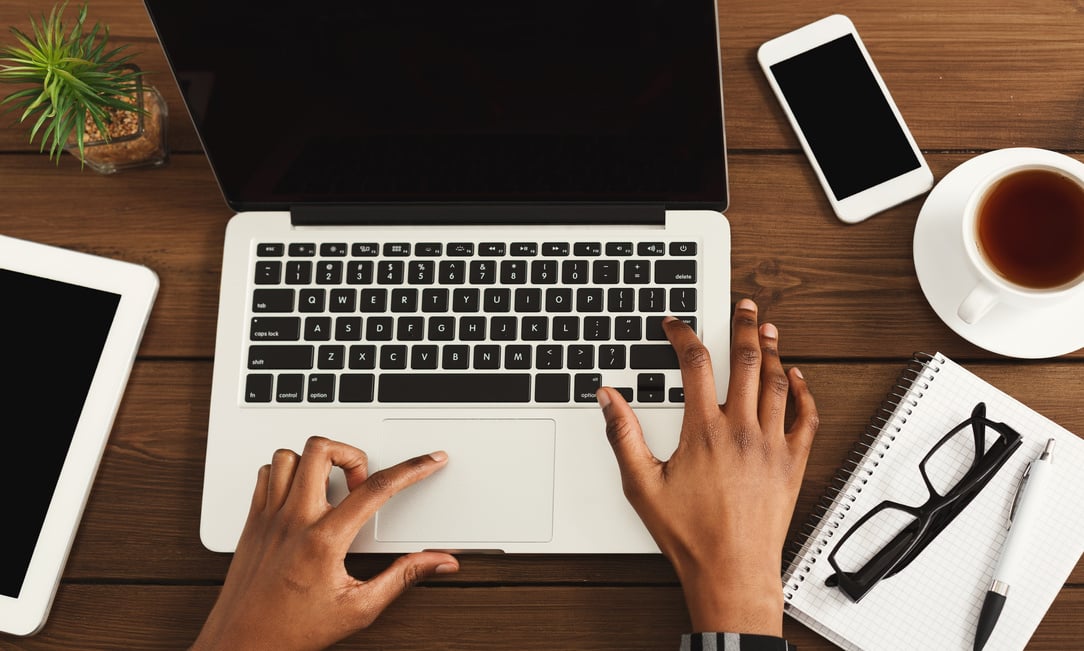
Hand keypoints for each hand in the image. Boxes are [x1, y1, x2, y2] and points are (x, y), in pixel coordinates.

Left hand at [192, 436, 458, 650]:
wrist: (241, 644)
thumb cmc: (292, 630)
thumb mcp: (359, 608)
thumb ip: (402, 577)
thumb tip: (435, 562)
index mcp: (324, 540)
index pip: (376, 489)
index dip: (412, 469)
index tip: (429, 461)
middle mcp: (293, 520)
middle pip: (323, 450)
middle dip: (353, 454)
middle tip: (362, 482)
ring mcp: (269, 517)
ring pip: (289, 455)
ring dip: (316, 461)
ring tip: (331, 485)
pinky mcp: (252, 521)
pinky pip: (265, 474)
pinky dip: (286, 473)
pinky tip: (301, 494)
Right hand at [597, 298, 817, 635]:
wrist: (732, 571)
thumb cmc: (689, 535)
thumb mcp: (641, 485)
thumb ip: (623, 435)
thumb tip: (608, 397)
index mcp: (704, 431)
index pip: (694, 363)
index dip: (683, 334)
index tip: (675, 325)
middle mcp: (742, 431)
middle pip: (746, 360)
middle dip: (742, 326)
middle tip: (742, 305)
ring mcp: (772, 445)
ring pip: (777, 382)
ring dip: (773, 350)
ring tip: (767, 328)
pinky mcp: (793, 463)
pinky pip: (806, 417)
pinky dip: (803, 392)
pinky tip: (797, 378)